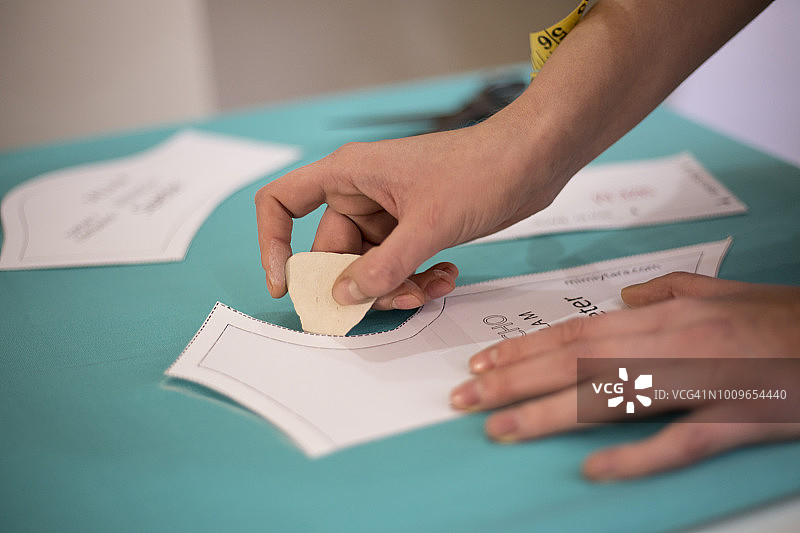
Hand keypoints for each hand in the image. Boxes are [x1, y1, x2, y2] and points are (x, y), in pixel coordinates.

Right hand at [255, 117, 565, 308]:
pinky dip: (416, 277)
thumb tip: (344, 297)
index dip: (272, 244)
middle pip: (332, 252)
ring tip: (431, 289)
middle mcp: (362, 194)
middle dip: (359, 285)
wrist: (533, 158)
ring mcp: (389, 211)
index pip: (282, 202)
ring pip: (369, 265)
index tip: (286, 286)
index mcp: (348, 176)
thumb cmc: (481, 170)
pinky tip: (445, 277)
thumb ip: (383, 267)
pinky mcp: (415, 225)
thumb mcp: (427, 225)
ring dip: (396, 286)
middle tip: (391, 303)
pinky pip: (398, 263)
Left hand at [450, 272, 799, 479]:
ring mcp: (700, 382)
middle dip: (514, 380)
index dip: (523, 349)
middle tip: (464, 396)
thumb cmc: (777, 316)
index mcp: (662, 316)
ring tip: (499, 429)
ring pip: (611, 398)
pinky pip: (678, 442)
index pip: (574, 333)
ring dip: (549, 414)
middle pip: (575, 363)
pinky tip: (594, 468)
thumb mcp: (716, 289)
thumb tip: (619, 302)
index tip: (481, 364)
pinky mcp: (734, 419)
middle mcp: (670, 344)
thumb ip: (664, 291)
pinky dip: (636, 456)